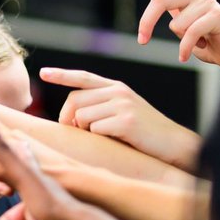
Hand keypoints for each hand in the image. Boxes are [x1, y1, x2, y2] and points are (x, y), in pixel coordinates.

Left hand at [41, 66, 201, 169]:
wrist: (176, 145)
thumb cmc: (145, 135)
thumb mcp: (123, 114)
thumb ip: (100, 108)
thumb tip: (70, 116)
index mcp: (116, 88)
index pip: (83, 77)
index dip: (62, 75)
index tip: (43, 73)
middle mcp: (118, 91)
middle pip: (74, 101)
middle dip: (68, 120)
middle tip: (75, 133)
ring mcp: (123, 105)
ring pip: (82, 118)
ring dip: (87, 133)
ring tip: (106, 138)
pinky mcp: (126, 121)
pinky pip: (95, 130)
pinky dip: (99, 140)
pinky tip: (117, 142)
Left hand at [134, 0, 219, 72]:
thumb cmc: (203, 38)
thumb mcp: (182, 23)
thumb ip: (171, 6)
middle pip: (161, 0)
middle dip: (147, 22)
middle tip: (142, 41)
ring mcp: (208, 3)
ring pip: (177, 23)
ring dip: (181, 39)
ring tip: (197, 41)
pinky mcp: (217, 15)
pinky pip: (190, 33)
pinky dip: (185, 48)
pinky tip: (184, 56)